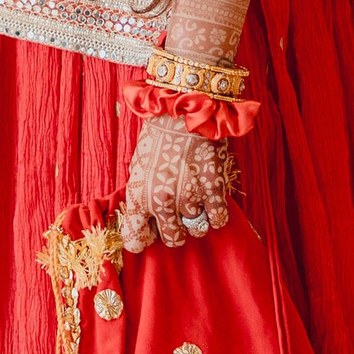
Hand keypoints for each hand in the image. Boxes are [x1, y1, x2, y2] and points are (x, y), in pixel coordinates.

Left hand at [119, 116, 232, 252]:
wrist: (182, 111)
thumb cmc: (158, 139)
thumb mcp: (138, 170)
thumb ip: (142, 199)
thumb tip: (149, 224)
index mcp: (137, 197)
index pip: (135, 241)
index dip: (145, 237)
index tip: (152, 230)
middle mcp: (160, 202)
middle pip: (173, 241)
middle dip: (177, 229)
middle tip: (179, 212)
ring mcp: (188, 197)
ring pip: (197, 229)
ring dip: (198, 216)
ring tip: (195, 194)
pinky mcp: (213, 189)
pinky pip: (218, 219)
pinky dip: (217, 213)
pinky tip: (211, 197)